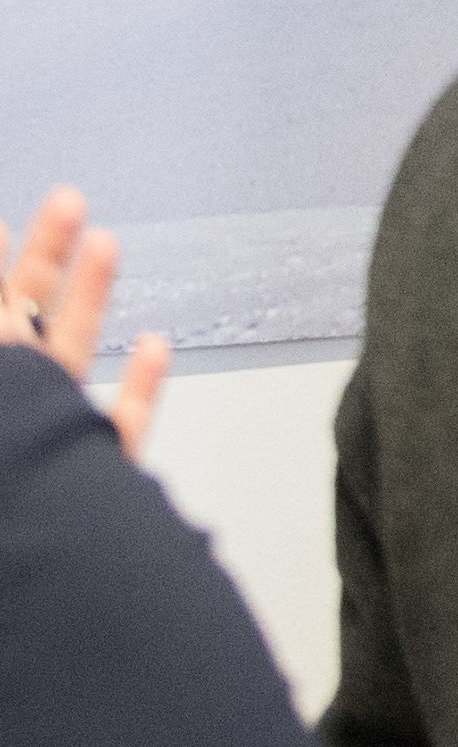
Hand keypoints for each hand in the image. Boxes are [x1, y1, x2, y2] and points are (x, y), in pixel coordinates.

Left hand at [2, 188, 172, 455]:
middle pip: (27, 310)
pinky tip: (153, 347)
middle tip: (65, 200)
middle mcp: (17, 390)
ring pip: (74, 346)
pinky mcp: (103, 454)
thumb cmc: (7, 472)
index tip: (0, 220)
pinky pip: (126, 413)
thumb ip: (5, 315)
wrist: (41, 547)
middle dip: (46, 252)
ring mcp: (59, 422)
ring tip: (105, 244)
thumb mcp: (0, 359)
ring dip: (92, 293)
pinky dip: (142, 380)